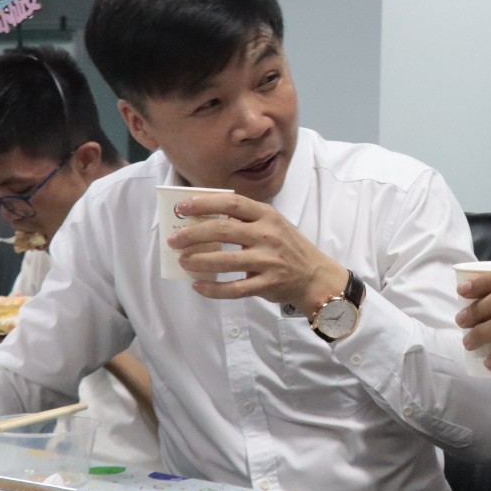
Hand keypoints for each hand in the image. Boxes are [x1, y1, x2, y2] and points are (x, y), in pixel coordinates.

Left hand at [172, 192, 347, 315]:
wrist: (316, 276)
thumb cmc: (288, 248)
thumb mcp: (273, 224)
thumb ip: (245, 220)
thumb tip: (203, 220)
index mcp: (267, 215)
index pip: (232, 202)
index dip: (204, 203)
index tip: (182, 207)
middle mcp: (268, 235)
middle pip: (223, 229)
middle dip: (193, 234)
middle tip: (174, 240)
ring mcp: (269, 260)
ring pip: (225, 260)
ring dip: (198, 260)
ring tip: (182, 260)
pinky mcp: (268, 284)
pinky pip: (234, 289)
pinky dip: (213, 289)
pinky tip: (198, 286)